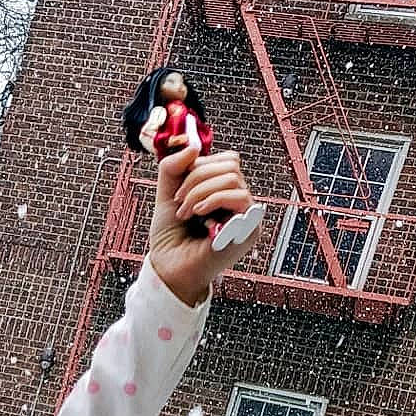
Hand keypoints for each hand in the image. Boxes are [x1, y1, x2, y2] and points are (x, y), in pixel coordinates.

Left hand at [147, 144, 260, 305]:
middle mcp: (239, 201)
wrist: (168, 270)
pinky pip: (239, 197)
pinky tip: (197, 215)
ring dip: (200, 191)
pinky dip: (212, 200)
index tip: (178, 190)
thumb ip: (173, 168)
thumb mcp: (166, 196)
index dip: (200, 166)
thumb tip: (194, 145)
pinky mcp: (249, 229)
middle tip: (179, 203)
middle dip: (196, 179)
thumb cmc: (170, 239)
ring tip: (185, 213)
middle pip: (230, 164)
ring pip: (232, 178)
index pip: (226, 160)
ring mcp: (246, 215)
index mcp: (225, 192)